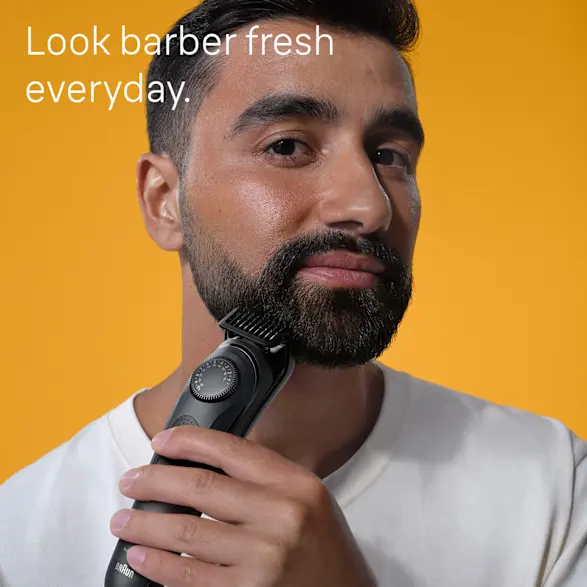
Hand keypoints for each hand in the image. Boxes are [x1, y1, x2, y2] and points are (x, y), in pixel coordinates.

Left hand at [109, 425, 375, 586]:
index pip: (233, 449)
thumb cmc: (325, 554)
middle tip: (131, 480)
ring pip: (186, 533)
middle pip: (201, 488)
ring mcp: (263, 561)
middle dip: (155, 481)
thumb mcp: (309, 502)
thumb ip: (267, 480)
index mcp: (297, 485)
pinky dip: (158, 565)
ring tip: (124, 519)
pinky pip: (188, 578)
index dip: (190, 441)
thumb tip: (207, 463)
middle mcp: (282, 517)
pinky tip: (142, 555)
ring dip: (146, 524)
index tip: (163, 440)